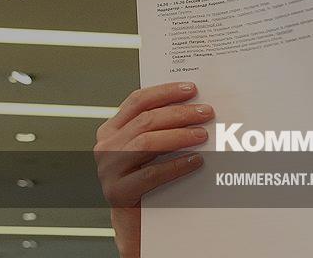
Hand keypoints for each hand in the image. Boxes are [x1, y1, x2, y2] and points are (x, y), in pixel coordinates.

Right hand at [93, 82, 214, 256]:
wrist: (135, 222)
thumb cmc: (148, 180)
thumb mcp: (150, 148)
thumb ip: (162, 127)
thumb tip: (196, 106)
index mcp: (112, 129)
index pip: (138, 101)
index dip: (165, 92)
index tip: (191, 89)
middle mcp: (106, 146)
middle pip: (146, 120)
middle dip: (179, 113)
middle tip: (206, 113)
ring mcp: (108, 169)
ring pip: (146, 143)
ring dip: (179, 136)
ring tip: (203, 135)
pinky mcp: (117, 192)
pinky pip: (151, 173)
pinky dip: (176, 165)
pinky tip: (195, 160)